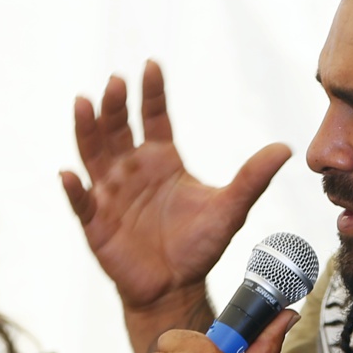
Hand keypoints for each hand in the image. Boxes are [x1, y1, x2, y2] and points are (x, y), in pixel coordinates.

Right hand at [62, 60, 290, 314]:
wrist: (176, 288)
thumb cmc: (199, 246)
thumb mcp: (230, 209)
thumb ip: (252, 178)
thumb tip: (284, 149)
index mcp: (161, 159)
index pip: (153, 117)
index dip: (151, 93)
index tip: (152, 65)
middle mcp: (132, 169)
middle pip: (118, 128)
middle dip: (115, 104)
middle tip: (116, 81)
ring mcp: (110, 193)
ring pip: (93, 154)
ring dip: (87, 129)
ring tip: (84, 102)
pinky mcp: (96, 222)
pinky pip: (81, 201)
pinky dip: (73, 189)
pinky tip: (68, 174)